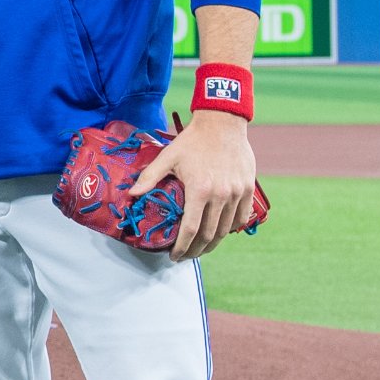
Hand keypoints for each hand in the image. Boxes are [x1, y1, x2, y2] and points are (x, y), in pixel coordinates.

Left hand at [132, 111, 255, 259]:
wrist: (223, 123)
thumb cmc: (192, 141)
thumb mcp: (167, 157)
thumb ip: (150, 177)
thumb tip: (131, 195)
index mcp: (200, 190)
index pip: (191, 229)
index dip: (182, 247)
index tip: (174, 256)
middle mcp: (221, 195)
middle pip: (210, 235)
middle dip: (196, 251)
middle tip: (186, 256)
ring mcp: (237, 193)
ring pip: (227, 229)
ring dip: (214, 244)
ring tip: (201, 249)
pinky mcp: (248, 189)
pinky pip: (242, 217)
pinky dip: (231, 229)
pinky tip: (221, 233)